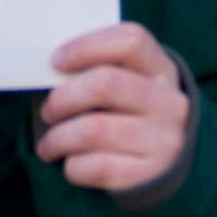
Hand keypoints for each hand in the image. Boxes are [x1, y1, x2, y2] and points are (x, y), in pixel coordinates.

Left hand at [34, 21, 191, 195]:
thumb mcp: (129, 85)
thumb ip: (97, 71)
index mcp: (161, 70)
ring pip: (94, 130)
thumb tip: (47, 73)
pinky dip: (73, 166)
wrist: (167, 166)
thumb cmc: (130, 115)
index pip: (131, 41)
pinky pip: (97, 167)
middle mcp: (169, 103)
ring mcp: (164, 141)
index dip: (87, 46)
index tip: (56, 61)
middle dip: (63, 97)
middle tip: (48, 110)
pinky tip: (71, 163)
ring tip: (48, 145)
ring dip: (58, 138)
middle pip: (106, 84)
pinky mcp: (149, 175)